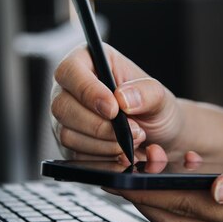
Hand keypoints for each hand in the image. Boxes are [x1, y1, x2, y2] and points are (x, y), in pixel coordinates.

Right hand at [51, 43, 182, 159]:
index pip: (70, 70)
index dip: (87, 91)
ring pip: (67, 135)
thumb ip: (146, 93)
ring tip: (133, 141)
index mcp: (88, 61)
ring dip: (104, 145)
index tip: (113, 109)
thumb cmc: (153, 108)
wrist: (157, 137)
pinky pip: (75, 156)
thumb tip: (123, 98)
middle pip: (62, 107)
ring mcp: (65, 118)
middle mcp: (69, 89)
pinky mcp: (69, 143)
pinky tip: (122, 155)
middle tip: (131, 130)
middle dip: (99, 126)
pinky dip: (103, 160)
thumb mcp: (159, 96)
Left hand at [112, 145, 222, 221]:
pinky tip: (189, 182)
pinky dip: (192, 203)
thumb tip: (219, 187)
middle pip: (183, 221)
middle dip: (147, 201)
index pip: (189, 209)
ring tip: (143, 177)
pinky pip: (214, 220)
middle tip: (119, 179)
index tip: (123, 180)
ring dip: (166, 203)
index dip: (151, 195)